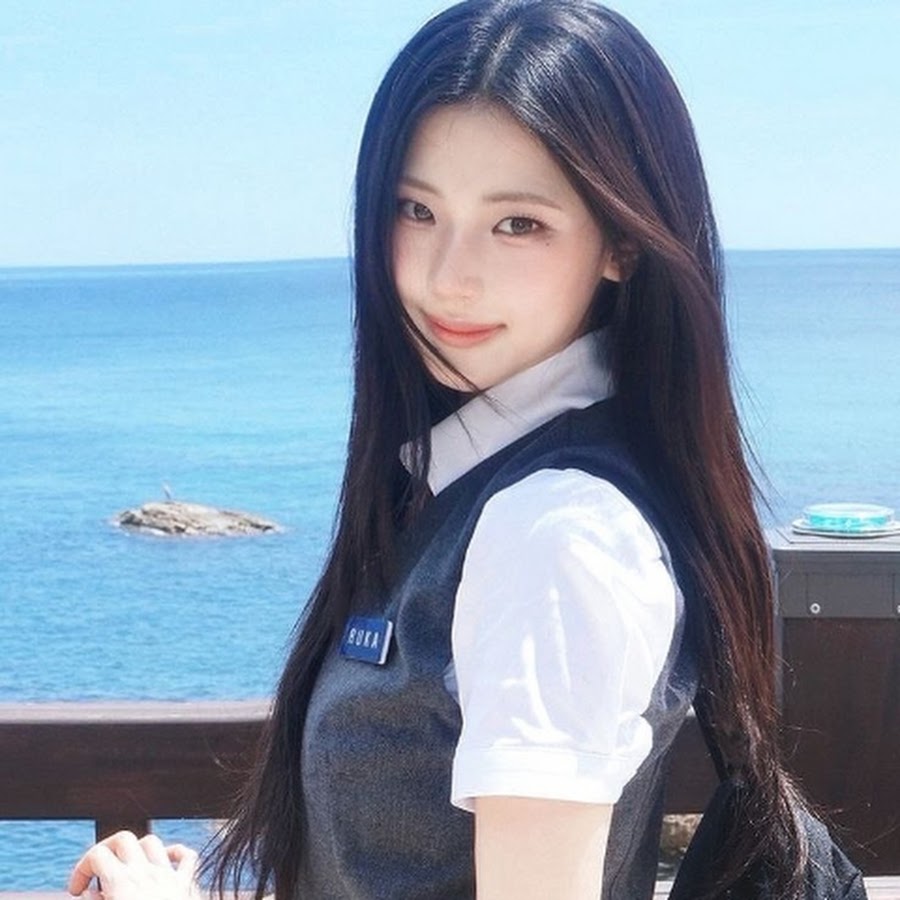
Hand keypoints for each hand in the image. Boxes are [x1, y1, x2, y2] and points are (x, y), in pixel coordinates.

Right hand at [68, 830, 198, 899]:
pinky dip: (173, 854)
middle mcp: (147, 873)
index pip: (97, 855)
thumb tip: (91, 894)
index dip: (81, 868)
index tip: (76, 891)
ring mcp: (170, 876)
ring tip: (125, 871)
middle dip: (105, 850)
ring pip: (151, 842)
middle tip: (97, 874)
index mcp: (123, 884)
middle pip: (123, 839)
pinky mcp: (188, 885)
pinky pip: (185, 857)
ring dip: (135, 851)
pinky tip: (163, 865)